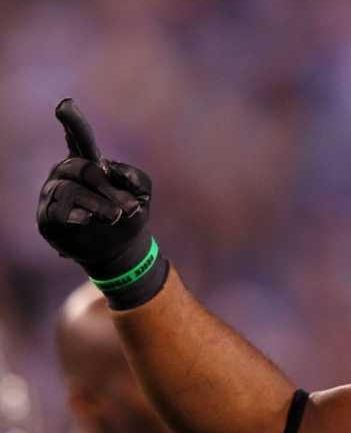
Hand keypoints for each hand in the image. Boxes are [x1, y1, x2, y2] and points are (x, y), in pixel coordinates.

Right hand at [36, 99, 165, 308]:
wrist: (121, 250)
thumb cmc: (129, 215)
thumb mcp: (143, 194)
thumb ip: (136, 176)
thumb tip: (111, 170)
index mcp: (88, 162)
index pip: (79, 139)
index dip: (73, 122)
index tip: (65, 104)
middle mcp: (65, 173)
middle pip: (82, 168)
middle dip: (108, 188)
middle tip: (128, 209)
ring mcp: (52, 193)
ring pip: (71, 190)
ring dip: (101, 206)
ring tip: (115, 217)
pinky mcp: (46, 217)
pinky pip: (59, 210)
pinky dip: (79, 215)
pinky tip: (86, 221)